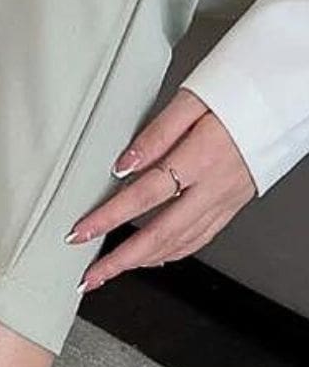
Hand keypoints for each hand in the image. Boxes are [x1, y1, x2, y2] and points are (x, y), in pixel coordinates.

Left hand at [67, 89, 255, 292]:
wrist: (286, 93)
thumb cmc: (240, 90)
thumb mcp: (191, 99)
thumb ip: (155, 134)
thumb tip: (124, 165)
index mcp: (202, 156)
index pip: (145, 195)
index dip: (108, 218)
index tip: (80, 232)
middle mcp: (215, 185)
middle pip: (161, 234)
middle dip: (120, 260)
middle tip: (90, 276)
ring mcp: (227, 199)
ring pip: (181, 242)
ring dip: (142, 262)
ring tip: (111, 271)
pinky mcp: (233, 203)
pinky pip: (200, 238)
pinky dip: (172, 253)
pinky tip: (153, 258)